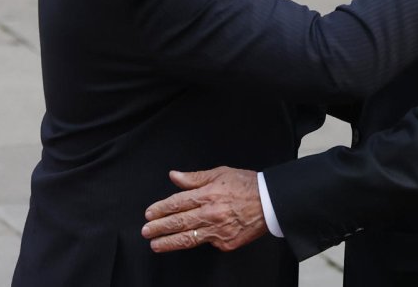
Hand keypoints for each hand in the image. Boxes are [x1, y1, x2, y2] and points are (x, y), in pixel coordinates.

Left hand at [141, 167, 266, 252]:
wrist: (271, 202)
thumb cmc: (247, 185)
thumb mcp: (220, 173)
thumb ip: (194, 178)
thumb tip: (174, 177)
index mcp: (208, 194)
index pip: (177, 203)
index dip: (160, 209)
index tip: (149, 214)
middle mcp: (211, 213)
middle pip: (178, 222)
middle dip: (159, 227)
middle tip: (146, 231)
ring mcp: (218, 231)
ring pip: (188, 238)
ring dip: (169, 242)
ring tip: (156, 245)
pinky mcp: (226, 243)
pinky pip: (207, 243)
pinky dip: (198, 241)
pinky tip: (188, 241)